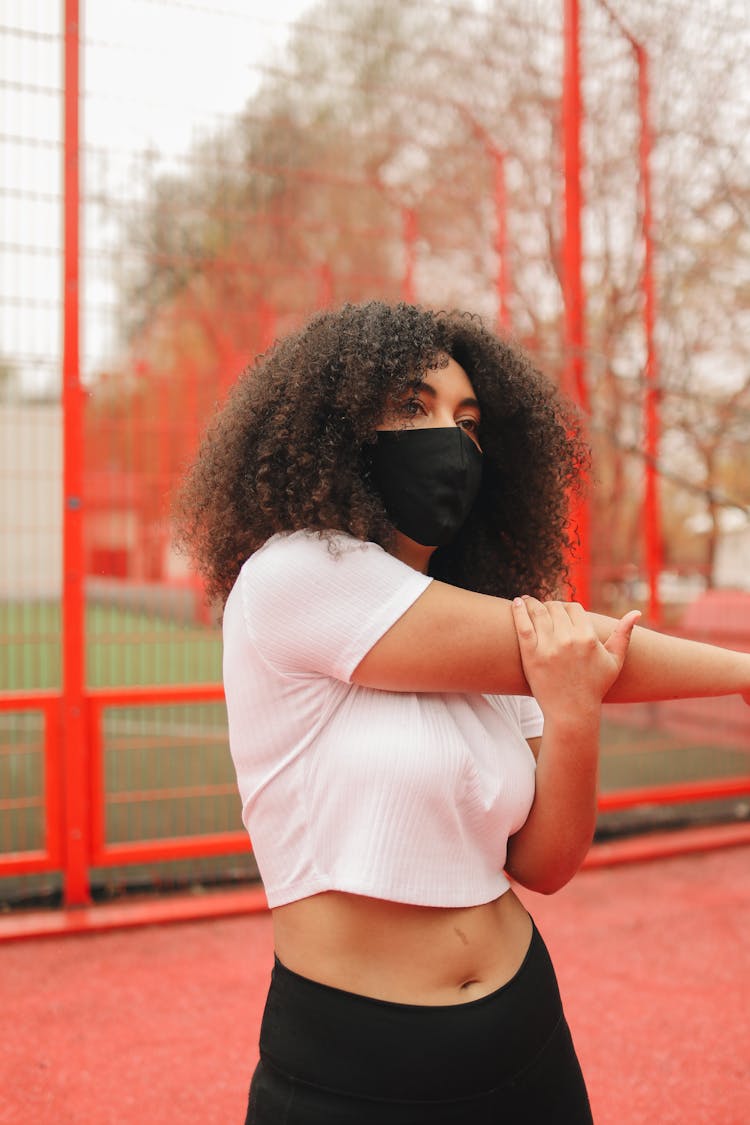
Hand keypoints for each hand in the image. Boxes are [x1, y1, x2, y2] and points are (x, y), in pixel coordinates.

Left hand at [512, 596, 640, 718]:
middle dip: (548, 605)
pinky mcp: (531, 655)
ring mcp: (549, 647)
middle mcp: (568, 639)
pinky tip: (516, 603)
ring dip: (531, 603)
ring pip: (538, 612)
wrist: (572, 712)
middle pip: (554, 607)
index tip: (560, 610)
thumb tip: (637, 613)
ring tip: (525, 601)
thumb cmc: (595, 686)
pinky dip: (518, 611)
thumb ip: (624, 635)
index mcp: (588, 637)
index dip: (566, 606)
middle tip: (542, 607)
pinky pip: (523, 626)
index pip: (573, 607)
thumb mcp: (614, 661)